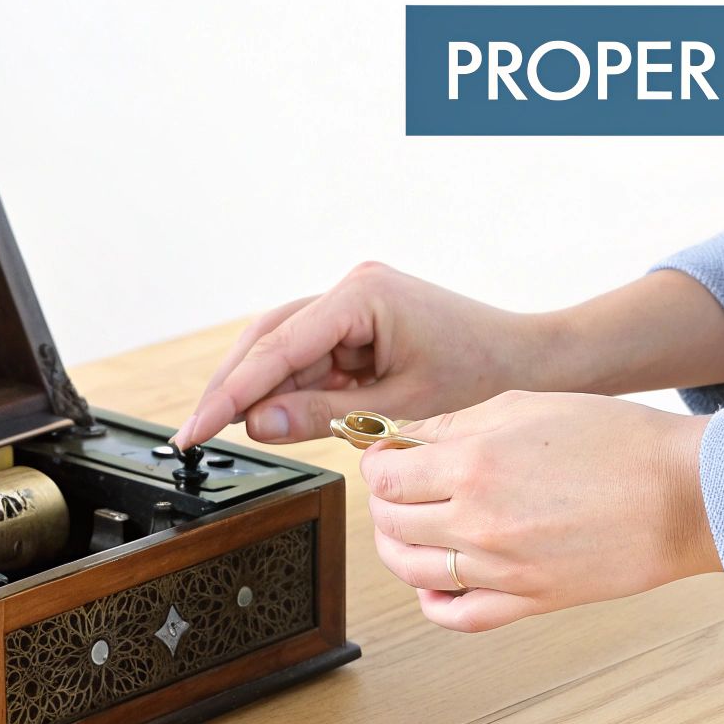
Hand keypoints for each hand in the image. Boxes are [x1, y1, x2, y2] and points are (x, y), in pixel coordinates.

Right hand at [173, 262, 563, 447]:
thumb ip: (323, 416)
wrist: (528, 360)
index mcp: (361, 295)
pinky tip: (271, 418)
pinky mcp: (355, 321)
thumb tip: (256, 424)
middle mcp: (350, 288)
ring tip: (227, 432)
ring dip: (257, 390)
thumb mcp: (397, 405)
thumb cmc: (480, 374)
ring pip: (279, 347)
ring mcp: (350, 302)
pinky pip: (306, 356)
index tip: (197, 429)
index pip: (277, 348)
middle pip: (266, 339)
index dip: (231, 392)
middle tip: (195, 435)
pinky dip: (287, 388)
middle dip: (231, 388)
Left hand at [364, 391, 718, 631]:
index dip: (377, 464)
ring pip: (411, 570)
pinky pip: (457, 615)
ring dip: (397, 548)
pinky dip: (432, 601)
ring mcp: (502, 569)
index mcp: (472, 465)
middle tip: (398, 487)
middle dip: (384, 502)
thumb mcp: (525, 405)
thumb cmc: (616, 440)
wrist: (684, 493)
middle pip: (391, 522)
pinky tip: (434, 580)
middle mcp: (478, 521)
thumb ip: (454, 425)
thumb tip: (403, 441)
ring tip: (409, 528)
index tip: (388, 457)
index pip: (384, 476)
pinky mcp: (530, 601)